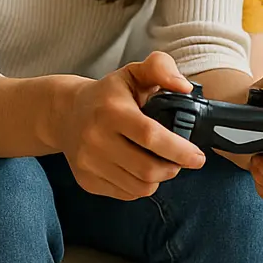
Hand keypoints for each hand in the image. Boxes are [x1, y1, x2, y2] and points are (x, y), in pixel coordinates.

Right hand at [57, 51, 206, 200]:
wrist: (64, 113)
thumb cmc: (107, 95)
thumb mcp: (133, 73)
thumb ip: (161, 68)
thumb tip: (184, 87)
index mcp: (110, 111)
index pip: (151, 136)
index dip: (180, 150)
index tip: (197, 156)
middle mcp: (95, 138)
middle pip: (148, 169)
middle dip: (173, 168)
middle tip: (179, 160)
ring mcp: (88, 162)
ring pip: (140, 187)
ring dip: (158, 178)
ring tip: (158, 162)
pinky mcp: (87, 180)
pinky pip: (127, 194)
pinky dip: (140, 186)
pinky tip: (136, 168)